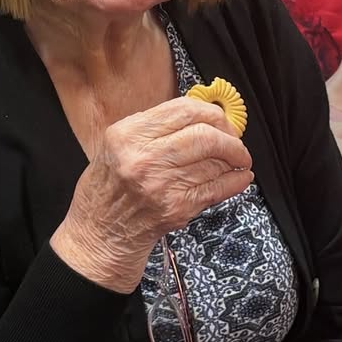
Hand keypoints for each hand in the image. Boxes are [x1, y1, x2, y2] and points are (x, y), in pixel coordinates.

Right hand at [52, 97, 252, 291]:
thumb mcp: (117, 143)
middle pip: (205, 135)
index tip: (221, 120)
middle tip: (236, 143)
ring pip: (215, 161)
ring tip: (238, 159)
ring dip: (236, 159)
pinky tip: (241, 177)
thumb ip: (156, 126)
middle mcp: (144, 158)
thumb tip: (204, 116)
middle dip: (230, 138)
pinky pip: (217, 188)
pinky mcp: (176, 208)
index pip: (184, 110)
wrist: (101, 231)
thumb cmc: (110, 185)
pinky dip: (236, 181)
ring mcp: (161, 185)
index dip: (212, 113)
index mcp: (128, 134)